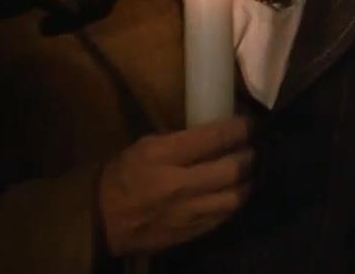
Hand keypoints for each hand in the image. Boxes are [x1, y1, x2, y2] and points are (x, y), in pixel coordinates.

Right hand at [98, 116, 254, 255]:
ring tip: (248, 173)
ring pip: (234, 197)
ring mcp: (187, 212)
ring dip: (247, 183)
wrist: (102, 221)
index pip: (214, 138)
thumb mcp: (146, 146)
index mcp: (164, 156)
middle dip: (249, 156)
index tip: (250, 123)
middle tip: (252, 149)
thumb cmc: (122, 176)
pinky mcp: (190, 232)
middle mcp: (180, 185)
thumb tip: (214, 136)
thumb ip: (180, 141)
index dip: (239, 128)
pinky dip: (233, 203)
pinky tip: (234, 194)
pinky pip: (223, 217)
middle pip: (232, 169)